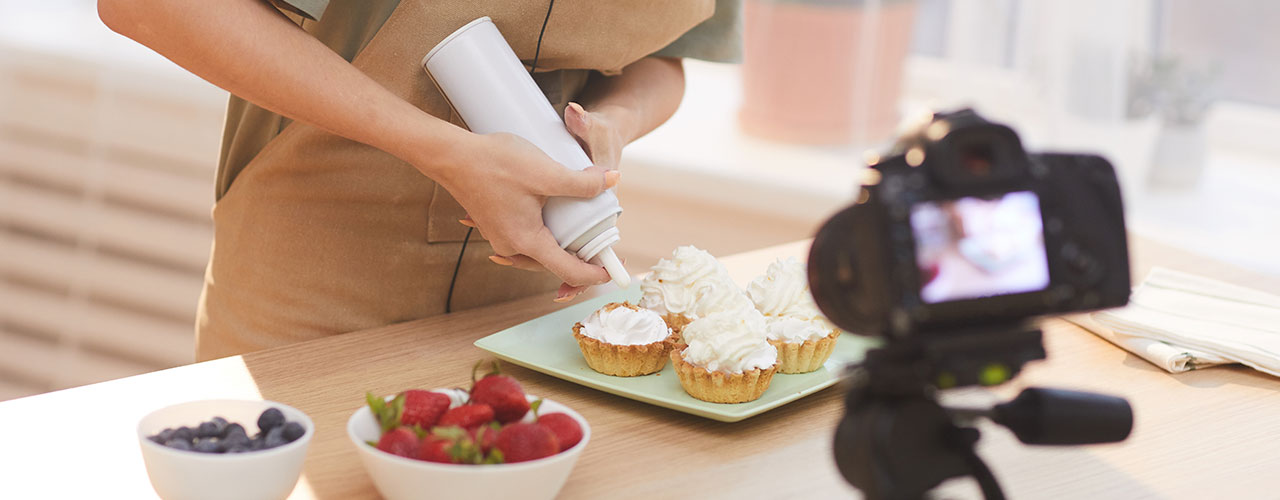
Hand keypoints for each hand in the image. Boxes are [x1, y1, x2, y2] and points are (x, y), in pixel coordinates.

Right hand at [463, 102, 633, 301]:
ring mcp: (501, 238)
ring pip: (540, 253)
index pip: (568, 270)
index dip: (595, 273)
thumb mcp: (545, 172)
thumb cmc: (494, 163)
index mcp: (526, 241)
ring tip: (584, 238)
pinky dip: (545, 237)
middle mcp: (512, 247)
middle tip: (605, 250)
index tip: (614, 271)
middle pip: (555, 264)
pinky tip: (553, 223)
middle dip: (581, 261)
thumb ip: (581, 182)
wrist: (451, 155)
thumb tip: (612, 181)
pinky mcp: (496, 226)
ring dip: (562, 248)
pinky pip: (526, 241)